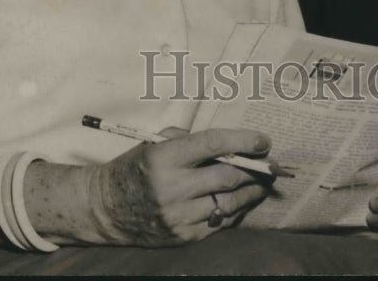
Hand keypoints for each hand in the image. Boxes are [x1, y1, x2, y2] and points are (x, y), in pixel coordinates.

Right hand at [88, 128, 272, 245]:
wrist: (105, 209)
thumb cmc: (134, 168)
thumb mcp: (154, 143)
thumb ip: (190, 140)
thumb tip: (230, 145)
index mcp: (164, 158)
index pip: (213, 145)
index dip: (243, 141)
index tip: (264, 140)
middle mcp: (172, 188)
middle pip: (227, 177)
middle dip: (255, 169)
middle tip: (272, 163)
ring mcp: (178, 216)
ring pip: (229, 203)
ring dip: (252, 192)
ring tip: (263, 183)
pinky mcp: (182, 237)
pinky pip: (219, 224)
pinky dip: (235, 211)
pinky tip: (242, 200)